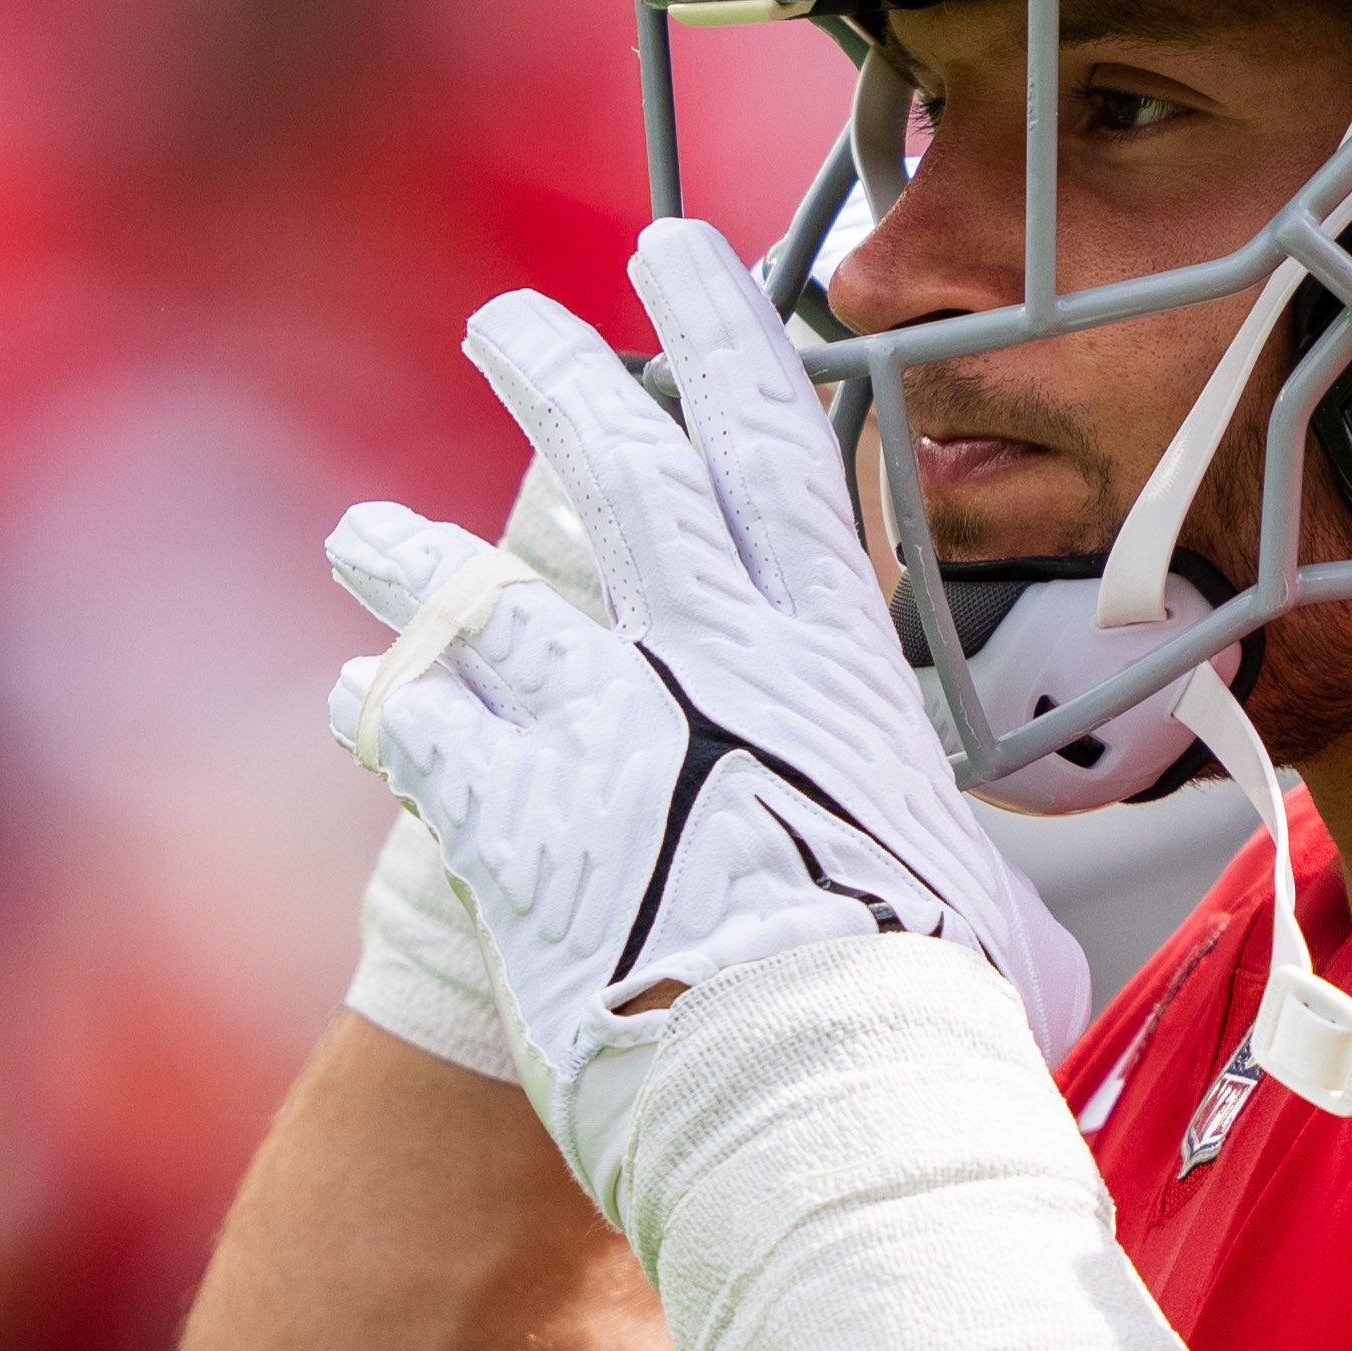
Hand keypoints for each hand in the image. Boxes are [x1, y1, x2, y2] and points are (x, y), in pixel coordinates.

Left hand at [329, 219, 1086, 1192]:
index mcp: (831, 662)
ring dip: (415, 557)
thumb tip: (997, 932)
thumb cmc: (933, 1024)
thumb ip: (958, 882)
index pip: (775, 448)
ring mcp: (603, 731)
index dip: (722, 335)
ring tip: (362, 532)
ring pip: (481, 594)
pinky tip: (354, 698)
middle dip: (558, 376)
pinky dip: (383, 709)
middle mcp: (710, 663)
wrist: (832, 1098)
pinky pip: (421, 739)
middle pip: (619, 473)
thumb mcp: (996, 917)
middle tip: (510, 320)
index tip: (681, 252)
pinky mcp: (514, 827)